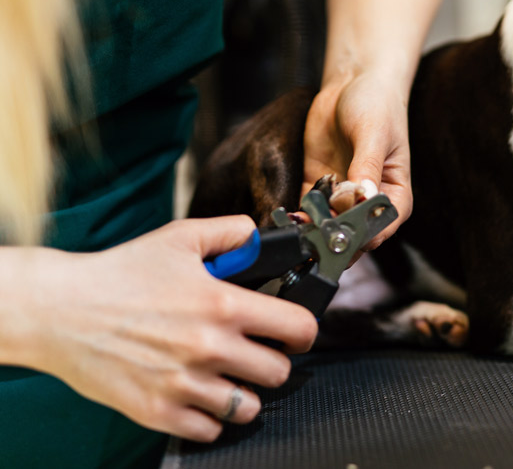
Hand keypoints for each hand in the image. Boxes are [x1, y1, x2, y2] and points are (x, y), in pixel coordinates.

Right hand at [20, 217, 317, 441]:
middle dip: (272, 361)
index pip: (298, 328)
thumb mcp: (180, 238)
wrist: (60, 311)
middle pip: (278, 372)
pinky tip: (199, 395)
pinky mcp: (158, 411)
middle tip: (255, 353)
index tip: (294, 332)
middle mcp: (209, 348)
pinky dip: (209, 417)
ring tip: (227, 376)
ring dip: (244, 392)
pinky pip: (209, 430)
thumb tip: (260, 235)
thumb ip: (230, 232)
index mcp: (222, 305)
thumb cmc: (119, 274)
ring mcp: (184, 384)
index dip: (302, 330)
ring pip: (248, 407)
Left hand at [302, 69, 411, 250]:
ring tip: (300, 227)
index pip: (383, 227)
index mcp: (394, 194)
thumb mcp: (374, 135)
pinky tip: (290, 216)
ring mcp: (343, 195)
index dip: (364, 235)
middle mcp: (369, 201)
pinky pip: (309, 208)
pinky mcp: (319, 185)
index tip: (343, 231)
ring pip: (329, 225)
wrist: (353, 82)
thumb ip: (367, 168)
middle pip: (354, 233)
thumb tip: (363, 198)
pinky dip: (300, 216)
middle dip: (335, 237)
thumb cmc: (377, 105)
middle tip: (315, 234)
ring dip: (314, 230)